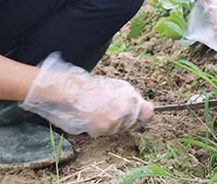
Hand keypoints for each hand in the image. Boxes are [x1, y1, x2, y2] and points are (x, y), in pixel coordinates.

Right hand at [20, 52, 153, 136]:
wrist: (69, 91)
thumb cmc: (89, 85)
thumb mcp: (115, 86)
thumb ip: (130, 98)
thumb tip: (146, 110)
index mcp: (130, 98)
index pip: (147, 112)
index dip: (143, 113)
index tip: (142, 113)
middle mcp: (124, 113)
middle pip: (132, 122)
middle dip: (124, 117)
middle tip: (109, 107)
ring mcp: (113, 124)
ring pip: (118, 129)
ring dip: (111, 123)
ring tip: (98, 110)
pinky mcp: (101, 131)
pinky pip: (105, 132)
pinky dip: (99, 127)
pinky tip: (91, 115)